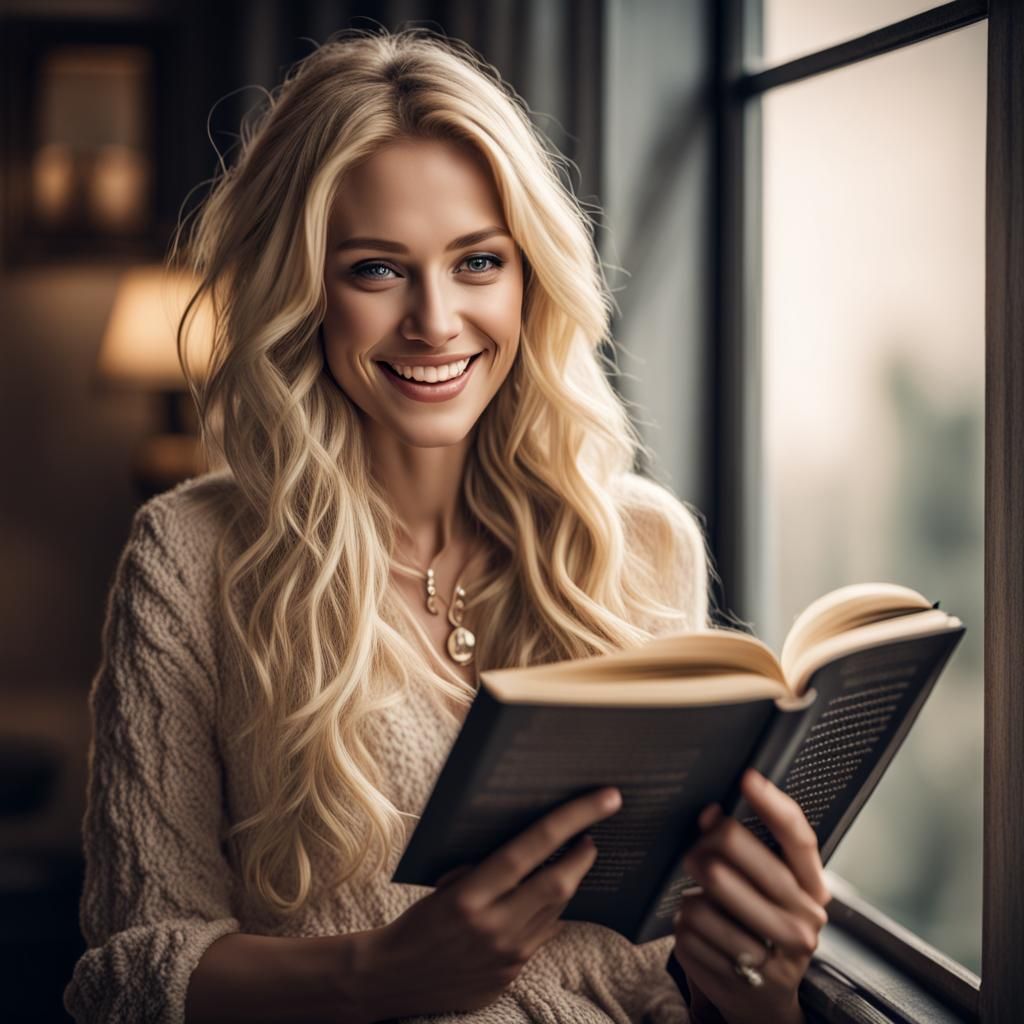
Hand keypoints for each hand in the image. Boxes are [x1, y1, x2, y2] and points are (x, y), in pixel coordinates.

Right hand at [357, 786, 622, 1018]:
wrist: (391, 978)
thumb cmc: (416, 918)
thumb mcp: (443, 883)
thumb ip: (485, 867)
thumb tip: (531, 841)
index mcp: (469, 897)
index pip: (529, 850)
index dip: (570, 821)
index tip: (603, 800)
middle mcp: (493, 929)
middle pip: (557, 885)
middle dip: (582, 856)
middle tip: (592, 835)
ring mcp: (506, 957)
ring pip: (556, 912)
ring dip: (569, 883)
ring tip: (573, 860)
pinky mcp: (510, 977)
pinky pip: (543, 937)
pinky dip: (550, 913)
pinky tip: (548, 898)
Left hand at [671, 770, 830, 1023]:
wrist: (766, 1002)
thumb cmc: (762, 926)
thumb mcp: (767, 888)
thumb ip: (745, 850)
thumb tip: (709, 814)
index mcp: (812, 889)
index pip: (797, 837)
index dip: (771, 802)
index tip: (747, 777)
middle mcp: (803, 921)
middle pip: (732, 852)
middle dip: (701, 845)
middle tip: (696, 855)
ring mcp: (775, 953)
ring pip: (701, 893)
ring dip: (691, 894)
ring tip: (704, 902)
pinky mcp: (739, 976)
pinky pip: (687, 927)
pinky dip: (683, 923)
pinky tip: (700, 931)